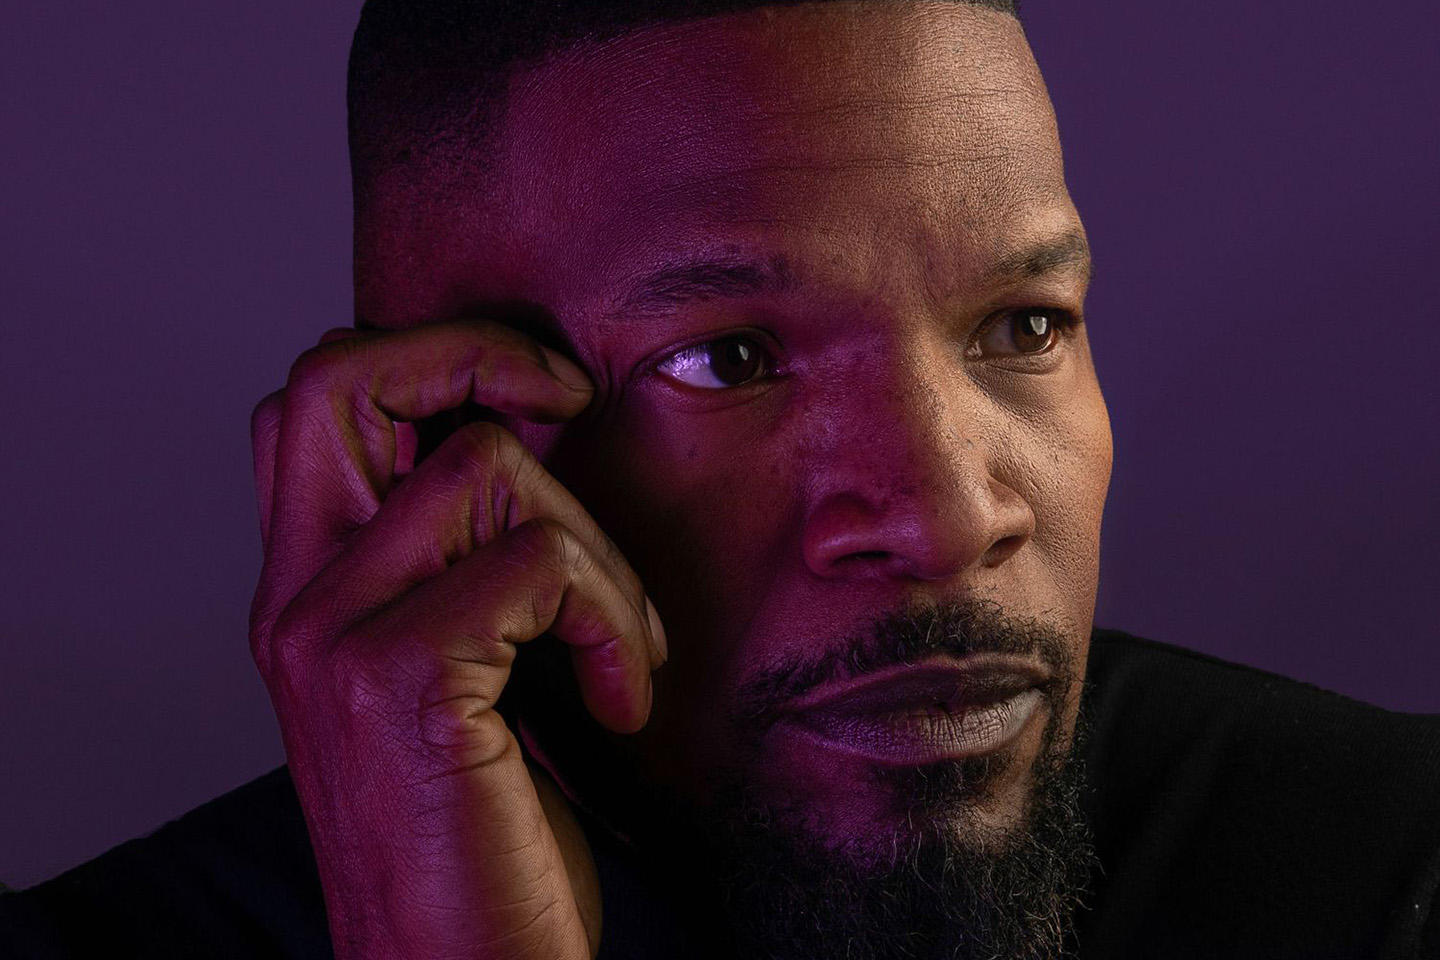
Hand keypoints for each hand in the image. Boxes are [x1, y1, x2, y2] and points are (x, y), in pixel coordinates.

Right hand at [248, 320, 666, 959]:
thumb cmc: (477, 836)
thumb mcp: (456, 680)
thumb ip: (458, 570)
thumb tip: (529, 448)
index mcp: (306, 592)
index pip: (312, 398)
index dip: (432, 357)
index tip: (538, 399)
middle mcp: (295, 602)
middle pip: (338, 377)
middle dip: (478, 356)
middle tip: (564, 403)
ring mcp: (335, 639)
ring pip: (484, 466)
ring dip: (598, 548)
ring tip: (621, 644)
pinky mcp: (404, 681)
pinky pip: (543, 562)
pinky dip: (614, 620)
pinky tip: (618, 702)